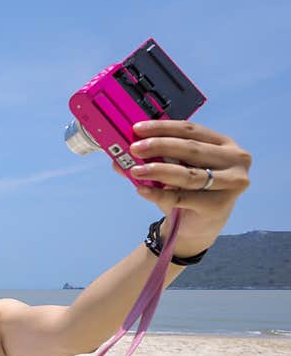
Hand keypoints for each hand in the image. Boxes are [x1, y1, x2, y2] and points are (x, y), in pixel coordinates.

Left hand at [111, 120, 251, 256]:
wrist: (196, 227)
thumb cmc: (186, 192)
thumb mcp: (170, 171)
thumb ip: (152, 159)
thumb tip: (120, 154)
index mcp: (223, 144)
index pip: (190, 129)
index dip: (162, 128)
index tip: (137, 129)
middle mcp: (235, 159)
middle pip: (190, 149)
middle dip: (159, 146)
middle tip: (134, 148)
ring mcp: (233, 182)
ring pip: (188, 174)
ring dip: (158, 171)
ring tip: (135, 171)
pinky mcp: (220, 205)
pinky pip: (183, 198)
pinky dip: (159, 194)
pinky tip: (142, 190)